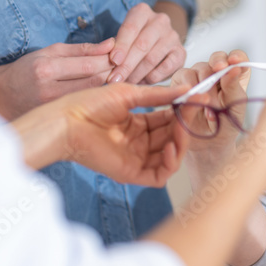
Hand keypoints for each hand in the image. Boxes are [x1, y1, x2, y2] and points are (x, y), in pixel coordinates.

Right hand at [0, 39, 115, 119]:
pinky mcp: (57, 117)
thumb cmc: (28, 69)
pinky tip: (109, 93)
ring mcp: (53, 107)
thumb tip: (111, 43)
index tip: (122, 54)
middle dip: (113, 72)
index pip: (88, 64)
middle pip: (93, 81)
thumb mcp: (50, 52)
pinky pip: (85, 105)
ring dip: (110, 86)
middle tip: (127, 66)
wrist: (3, 97)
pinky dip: (99, 98)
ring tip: (121, 78)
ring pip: (92, 95)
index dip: (109, 59)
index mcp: (46, 68)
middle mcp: (49, 89)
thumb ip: (82, 49)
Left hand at [15, 82, 198, 187]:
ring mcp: (137, 159)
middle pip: (173, 137)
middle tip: (194, 110)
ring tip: (181, 128)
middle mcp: (140, 143)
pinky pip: (159, 175)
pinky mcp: (131, 173)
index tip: (198, 98)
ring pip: (171, 156)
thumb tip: (186, 90)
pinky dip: (171, 164)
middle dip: (185, 124)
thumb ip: (159, 95)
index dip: (184, 110)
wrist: (67, 121)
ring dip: (181, 142)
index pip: (169, 119)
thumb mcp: (129, 94)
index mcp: (138, 124)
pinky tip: (171, 148)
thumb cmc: (89, 105)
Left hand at [108, 3, 186, 84]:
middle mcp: (160, 20)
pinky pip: (167, 67)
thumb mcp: (121, 38)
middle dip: (127, 64)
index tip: (113, 61)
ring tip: (126, 83)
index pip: (130, 28)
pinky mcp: (181, 52)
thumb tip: (108, 64)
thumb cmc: (132, 41)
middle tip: (115, 79)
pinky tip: (143, 81)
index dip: (121, 46)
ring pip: (153, 57)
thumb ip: (114, 48)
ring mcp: (173, 36)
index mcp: (142, 11)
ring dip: (137, 74)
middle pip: (142, 44)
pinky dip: (153, 77)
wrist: (157, 41)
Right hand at [171, 50, 251, 162]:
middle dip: (217, 71)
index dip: (236, 57)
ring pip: (197, 69)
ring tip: (208, 109)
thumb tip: (235, 68)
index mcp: (234, 75)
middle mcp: (215, 72)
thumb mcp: (235, 108)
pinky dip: (188, 92)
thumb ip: (234, 87)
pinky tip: (192, 105)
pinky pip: (181, 80)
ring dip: (203, 87)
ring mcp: (197, 76)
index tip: (235, 63)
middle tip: (218, 85)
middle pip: (216, 59)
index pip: (238, 57)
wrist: (207, 145)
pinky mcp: (180, 85)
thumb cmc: (225, 126)